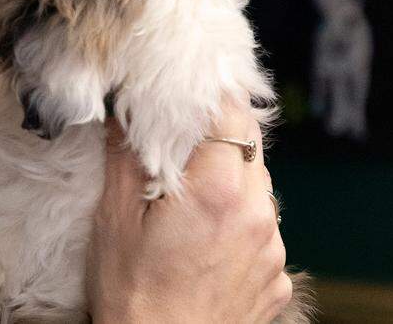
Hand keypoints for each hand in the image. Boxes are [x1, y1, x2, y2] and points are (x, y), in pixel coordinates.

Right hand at [86, 102, 291, 322]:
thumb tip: (123, 114)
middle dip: (218, 136)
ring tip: (189, 202)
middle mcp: (258, 215)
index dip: (210, 97)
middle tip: (181, 144)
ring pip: (260, 187)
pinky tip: (205, 242)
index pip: (232, 115)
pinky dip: (240, 223)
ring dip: (231, 180)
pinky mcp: (278, 279)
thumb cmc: (132, 297)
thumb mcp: (114, 220)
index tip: (188, 95)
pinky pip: (264, 230)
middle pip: (250, 146)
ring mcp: (273, 250)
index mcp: (218, 192)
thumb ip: (126, 157)